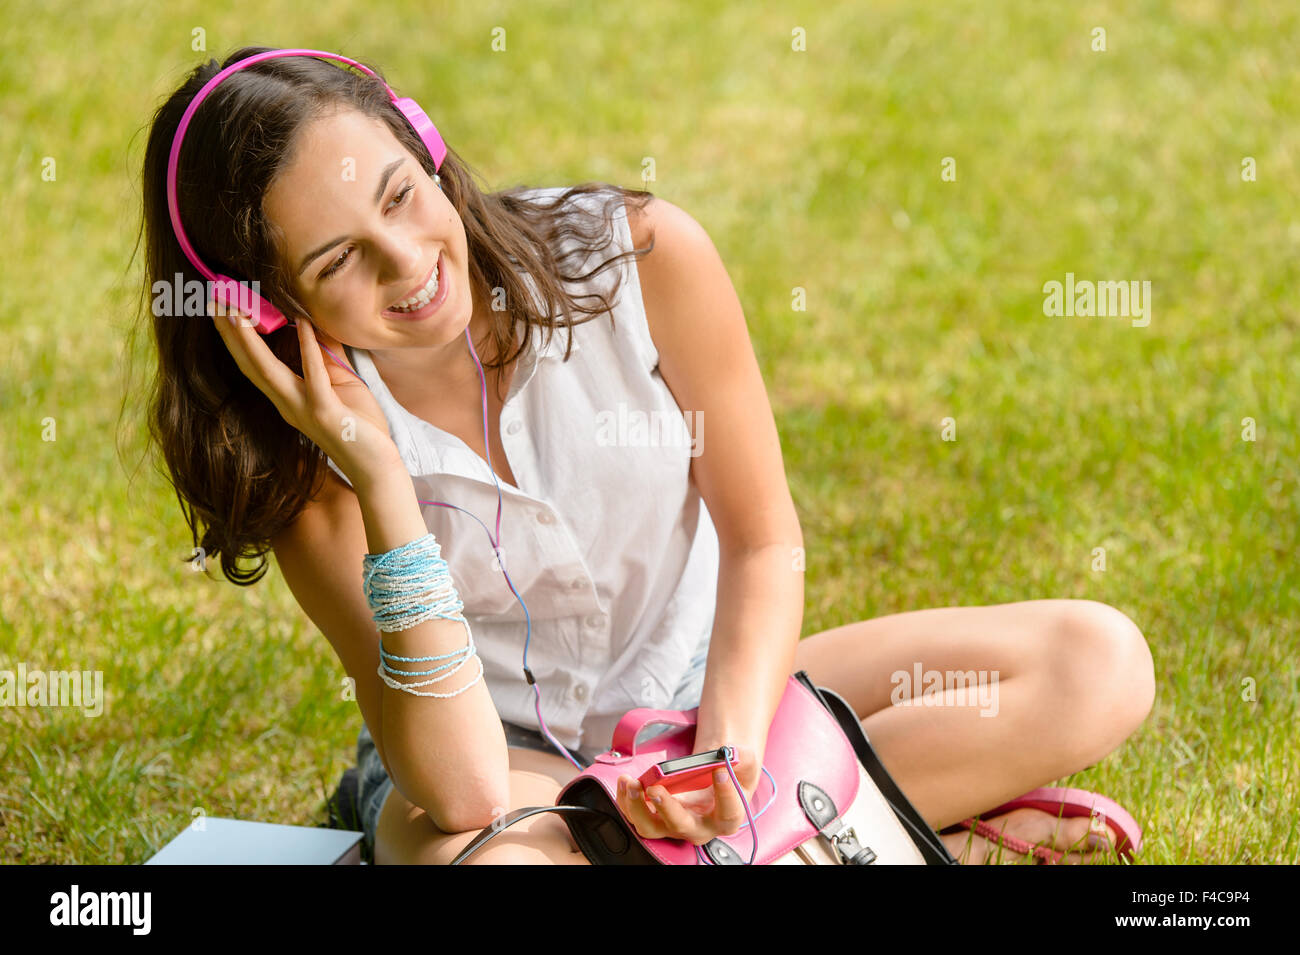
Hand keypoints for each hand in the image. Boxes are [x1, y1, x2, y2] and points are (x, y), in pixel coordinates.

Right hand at [208, 300, 397, 481]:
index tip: (219, 308)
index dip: (233, 338)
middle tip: (214, 301)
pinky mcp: (326, 412)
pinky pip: (314, 377)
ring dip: (251, 341)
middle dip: (229, 333)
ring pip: (269, 372)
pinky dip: (307, 349)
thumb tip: (314, 321)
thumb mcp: (340, 382)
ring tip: (237, 311)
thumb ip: (325, 354)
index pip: (252, 364)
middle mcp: (288, 404)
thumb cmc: (359, 424)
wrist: (376, 465)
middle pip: (250, 365)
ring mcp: (303, 409)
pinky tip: (301, 323)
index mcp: (287, 398)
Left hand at [614, 743, 761, 846]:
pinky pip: (636, 815)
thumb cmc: (731, 773)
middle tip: (656, 788)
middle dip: (666, 808)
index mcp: (726, 818)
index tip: (719, 770)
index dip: (725, 793)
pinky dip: (627, 800)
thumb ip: (743, 757)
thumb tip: (728, 752)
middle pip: (680, 826)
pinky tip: (625, 780)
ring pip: (651, 827)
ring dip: (637, 807)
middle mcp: (698, 827)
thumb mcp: (745, 763)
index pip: (728, 813)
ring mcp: (673, 824)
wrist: (713, 778)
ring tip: (632, 782)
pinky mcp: (655, 817)